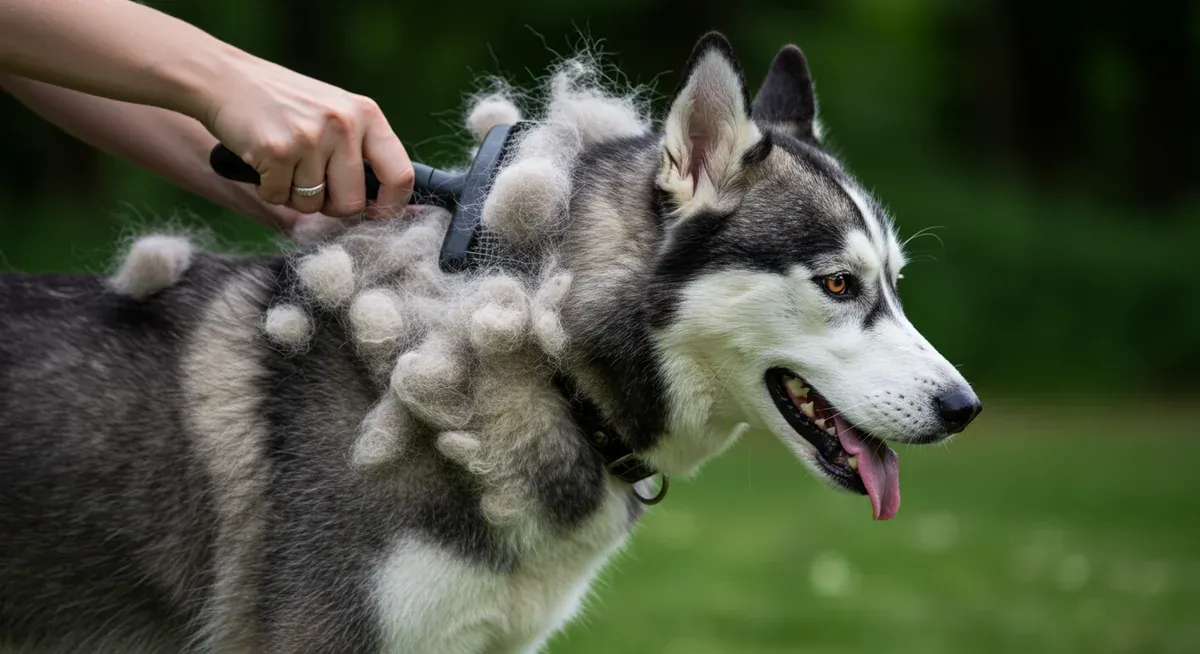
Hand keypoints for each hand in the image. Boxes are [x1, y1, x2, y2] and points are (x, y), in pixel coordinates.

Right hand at [202, 59, 413, 218]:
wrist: (226, 79)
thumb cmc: (286, 105)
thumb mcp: (336, 113)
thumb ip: (363, 151)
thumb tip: (394, 202)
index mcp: (367, 114)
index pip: (400, 174)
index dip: (391, 205)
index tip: (377, 214)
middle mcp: (343, 124)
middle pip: (352, 203)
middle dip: (331, 207)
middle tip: (312, 185)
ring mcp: (311, 137)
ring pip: (313, 205)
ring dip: (295, 195)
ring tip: (284, 163)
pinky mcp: (278, 150)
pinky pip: (280, 198)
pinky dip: (269, 189)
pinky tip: (263, 161)